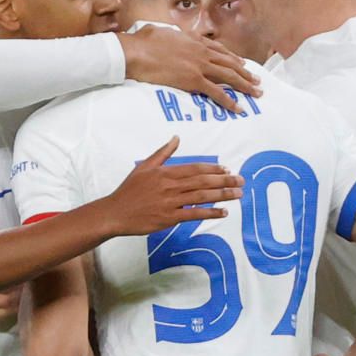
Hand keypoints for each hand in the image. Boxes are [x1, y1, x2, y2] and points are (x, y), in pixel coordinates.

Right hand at [100, 136, 242, 234]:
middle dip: (224, 181)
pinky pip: (194, 214)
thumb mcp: (144, 167)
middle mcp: (170, 186)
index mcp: (165, 173)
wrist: (114, 213)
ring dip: (222, 195)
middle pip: (202, 182)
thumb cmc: (129, 191)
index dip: (213, 169)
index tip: (227, 169)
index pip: (195, 169)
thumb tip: (176, 138)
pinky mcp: (169, 218)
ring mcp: (170, 203)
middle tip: (241, 180)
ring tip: (238, 194)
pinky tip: (223, 212)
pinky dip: (210, 213)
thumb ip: (162, 153)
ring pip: (202, 197)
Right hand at [118, 25, 257, 106]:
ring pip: (229, 76)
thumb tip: (163, 33)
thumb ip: (169, 34)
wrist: (137, 51)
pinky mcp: (194, 80)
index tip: (242, 64)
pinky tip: (238, 107)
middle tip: (257, 81)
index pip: (219, 50)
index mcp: (194, 40)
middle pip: (230, 63)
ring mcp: (200, 66)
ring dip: (245, 85)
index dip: (233, 58)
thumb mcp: (160, 31)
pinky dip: (229, 100)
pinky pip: (216, 92)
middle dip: (245, 73)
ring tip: (256, 93)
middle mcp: (202, 51)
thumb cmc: (142, 41)